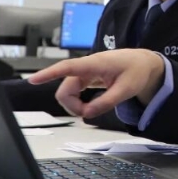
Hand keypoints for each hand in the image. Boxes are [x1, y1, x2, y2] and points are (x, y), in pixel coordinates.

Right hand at [28, 50, 164, 118]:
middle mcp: (86, 66)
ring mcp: (85, 72)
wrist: (144, 63)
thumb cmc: (137, 71)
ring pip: (68, 92)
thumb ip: (107, 102)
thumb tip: (87, 115)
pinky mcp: (87, 77)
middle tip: (89, 114)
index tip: (33, 80)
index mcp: (95, 64)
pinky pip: (74, 91)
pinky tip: (88, 106)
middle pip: (65, 89)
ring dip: (75, 105)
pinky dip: (78, 102)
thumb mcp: (126, 89)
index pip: (67, 67)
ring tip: (92, 110)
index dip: (49, 74)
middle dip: (72, 106)